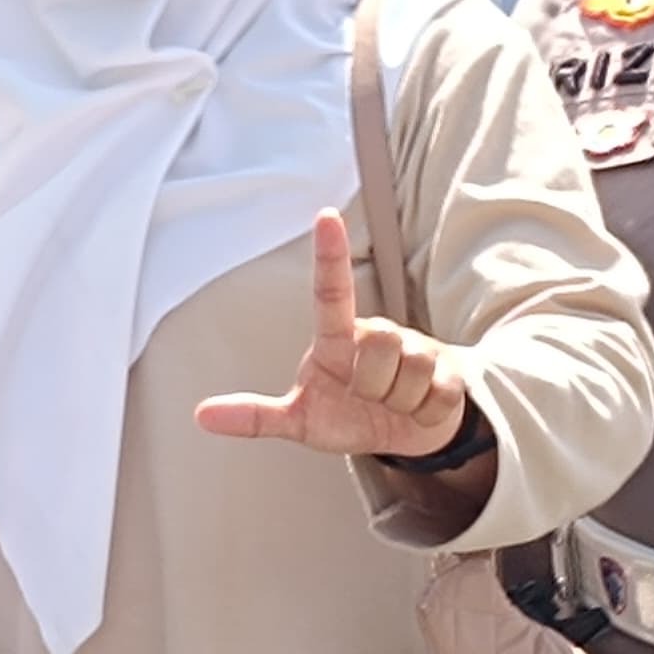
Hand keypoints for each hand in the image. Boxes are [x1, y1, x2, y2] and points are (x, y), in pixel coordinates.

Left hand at [194, 209, 474, 460]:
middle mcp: (377, 333)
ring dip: (399, 401)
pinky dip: (424, 415)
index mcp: (336, 338)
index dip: (330, 255)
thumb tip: (202, 416)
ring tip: (394, 402)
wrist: (405, 436)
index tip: (325, 216)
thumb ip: (256, 417)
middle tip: (368, 397)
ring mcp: (417, 349)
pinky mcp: (451, 372)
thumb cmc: (346, 416)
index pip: (330, 292)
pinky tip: (419, 410)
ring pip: (409, 371)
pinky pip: (437, 395)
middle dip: (372, 384)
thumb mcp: (300, 420)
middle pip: (377, 344)